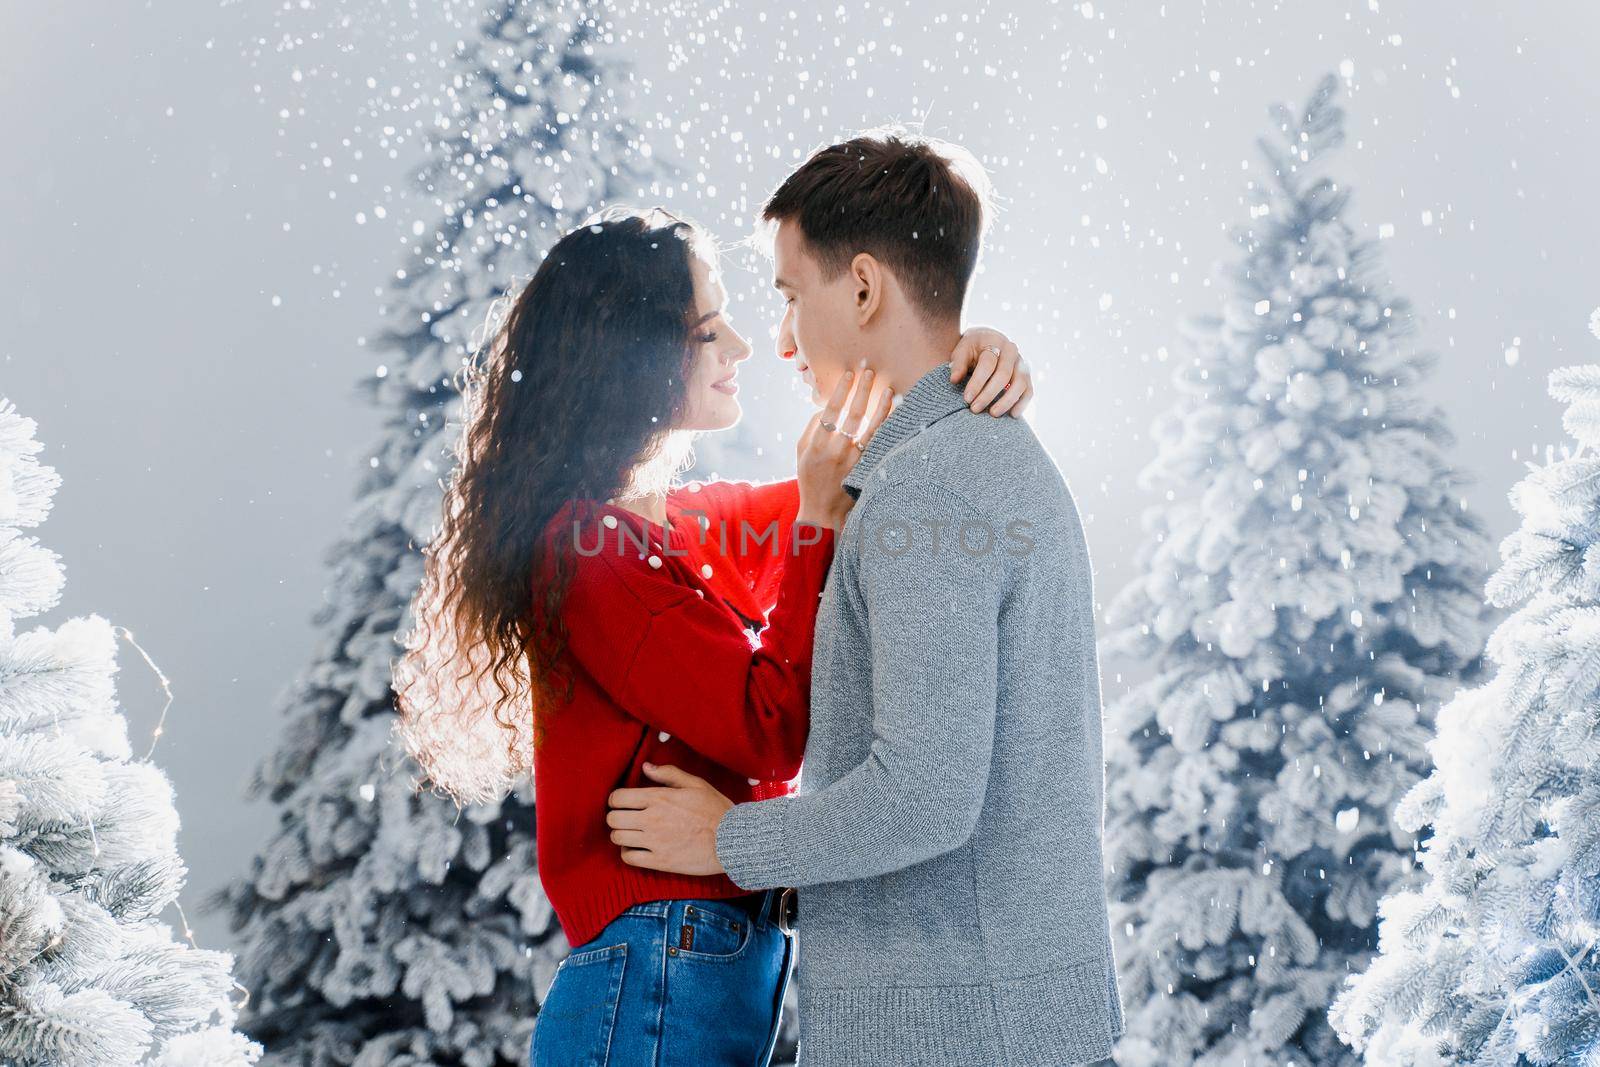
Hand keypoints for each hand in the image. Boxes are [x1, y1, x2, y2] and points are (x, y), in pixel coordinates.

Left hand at [606, 763, 734, 876]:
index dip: (616, 799)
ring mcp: (654, 842)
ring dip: (621, 834)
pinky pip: (629, 858)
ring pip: (618, 838)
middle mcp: (652, 819)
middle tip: (626, 818)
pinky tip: (637, 848)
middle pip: (613, 819)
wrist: (733, 840)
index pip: (618, 797)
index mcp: (659, 798)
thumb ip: (668, 774)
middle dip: (616, 817)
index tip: (622, 802)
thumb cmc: (716, 810)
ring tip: (632, 833)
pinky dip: (628, 853)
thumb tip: (646, 767)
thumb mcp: (696, 784)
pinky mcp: (660, 861)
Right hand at [795, 367, 891, 531]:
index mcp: (817, 445)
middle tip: (868, 371)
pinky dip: (886, 426)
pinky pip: (879, 443)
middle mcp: (836, 452)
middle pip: (853, 414)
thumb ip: (810, 428)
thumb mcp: (800, 454)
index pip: (831, 411)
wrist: (823, 513)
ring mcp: (854, 461)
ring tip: (886, 388)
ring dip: (879, 406)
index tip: (848, 374)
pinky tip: (894, 413)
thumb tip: (825, 407)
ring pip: (871, 428)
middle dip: (862, 390)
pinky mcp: (866, 469)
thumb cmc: (810, 480)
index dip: (841, 390)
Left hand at [948, 327, 1032, 416]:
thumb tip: (954, 380)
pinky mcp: (1026, 376)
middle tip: (974, 409)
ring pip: (1020, 384)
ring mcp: (1021, 364)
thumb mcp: (962, 351)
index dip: (977, 383)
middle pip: (1003, 375)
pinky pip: (1028, 391)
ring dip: (1007, 401)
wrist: (988, 341)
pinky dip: (1022, 403)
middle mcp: (1011, 352)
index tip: (967, 398)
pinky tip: (1012, 415)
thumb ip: (958, 364)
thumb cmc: (972, 348)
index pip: (987, 364)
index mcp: (994, 342)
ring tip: (993, 414)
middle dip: (988, 394)